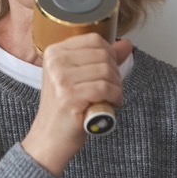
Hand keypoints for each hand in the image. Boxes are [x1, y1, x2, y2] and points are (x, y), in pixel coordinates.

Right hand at [22, 35, 132, 175]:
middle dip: (115, 73)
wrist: (50, 137)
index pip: (95, 40)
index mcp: (55, 52)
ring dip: (116, 87)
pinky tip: (111, 104)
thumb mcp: (81, 77)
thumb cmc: (66, 108)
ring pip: (106, 71)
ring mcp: (61, 78)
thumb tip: (126, 44)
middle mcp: (55, 62)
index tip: (108, 72)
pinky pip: (104, 88)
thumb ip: (103, 58)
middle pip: (103, 55)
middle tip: (111, 89)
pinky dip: (114, 97)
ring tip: (111, 98)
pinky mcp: (69, 96)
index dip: (110, 55)